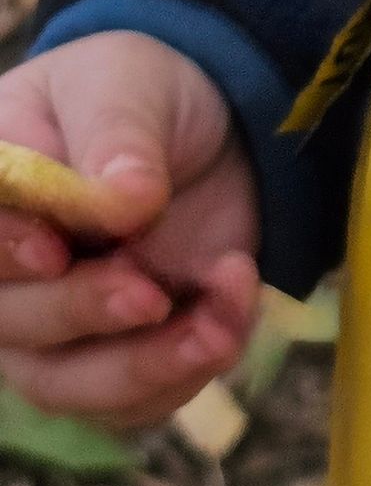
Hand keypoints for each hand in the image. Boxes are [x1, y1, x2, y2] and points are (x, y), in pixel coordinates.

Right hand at [0, 33, 259, 428]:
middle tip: (148, 292)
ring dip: (145, 367)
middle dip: (82, 313)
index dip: (5, 254)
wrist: (205, 127)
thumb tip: (125, 198)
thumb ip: (117, 135)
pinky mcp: (120, 356)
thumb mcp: (125, 84)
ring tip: (216, 329)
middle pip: (12, 324)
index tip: (55, 251)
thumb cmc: (137, 94)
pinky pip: (138, 400)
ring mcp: (56, 329)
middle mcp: (6, 277)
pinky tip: (234, 317)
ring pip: (71, 385)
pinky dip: (188, 372)